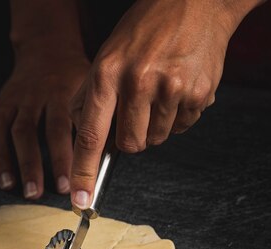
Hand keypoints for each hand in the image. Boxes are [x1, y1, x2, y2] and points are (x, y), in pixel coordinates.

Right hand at [0, 49, 89, 198]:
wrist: (48, 49)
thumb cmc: (75, 81)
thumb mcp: (91, 92)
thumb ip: (97, 122)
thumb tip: (105, 163)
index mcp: (60, 93)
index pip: (60, 128)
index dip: (62, 158)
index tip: (67, 186)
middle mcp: (32, 96)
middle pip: (27, 131)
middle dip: (30, 164)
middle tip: (34, 193)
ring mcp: (10, 100)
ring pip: (1, 129)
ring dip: (3, 159)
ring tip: (8, 186)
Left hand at [68, 0, 236, 209]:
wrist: (196, 1)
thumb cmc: (146, 29)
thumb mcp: (107, 55)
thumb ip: (90, 97)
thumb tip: (79, 138)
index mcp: (107, 72)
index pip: (90, 135)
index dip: (84, 173)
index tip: (80, 201)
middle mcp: (137, 81)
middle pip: (129, 145)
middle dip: (131, 136)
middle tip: (137, 106)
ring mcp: (170, 88)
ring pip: (156, 140)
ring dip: (156, 125)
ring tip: (159, 89)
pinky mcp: (197, 94)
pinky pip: (182, 128)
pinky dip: (179, 115)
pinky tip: (178, 87)